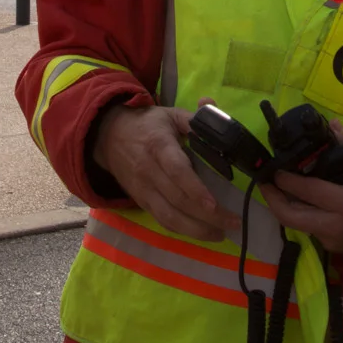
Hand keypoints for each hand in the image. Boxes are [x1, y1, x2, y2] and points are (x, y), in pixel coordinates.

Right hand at [91, 105, 239, 241]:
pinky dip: (182, 230)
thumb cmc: (146, 125)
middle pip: (178, 200)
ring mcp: (144, 190)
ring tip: (220, 234)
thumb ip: (194, 117)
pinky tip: (201, 233)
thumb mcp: (169, 114)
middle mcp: (149, 171)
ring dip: (196, 230)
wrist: (108, 137)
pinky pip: (161, 220)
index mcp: (159, 147)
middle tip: (233, 223)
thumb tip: (213, 107)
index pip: (177, 172)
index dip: (195, 190)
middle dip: (207, 217)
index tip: (214, 204)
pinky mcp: (141, 201)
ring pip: (169, 217)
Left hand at [260, 124, 342, 265]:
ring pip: (299, 227)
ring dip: (285, 209)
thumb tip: (332, 127)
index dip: (285, 180)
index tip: (273, 168)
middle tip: (265, 182)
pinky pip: (313, 232)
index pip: (307, 192)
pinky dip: (302, 217)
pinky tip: (302, 202)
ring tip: (278, 190)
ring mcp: (336, 242)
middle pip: (291, 217)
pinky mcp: (338, 251)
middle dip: (272, 199)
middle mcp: (337, 227)